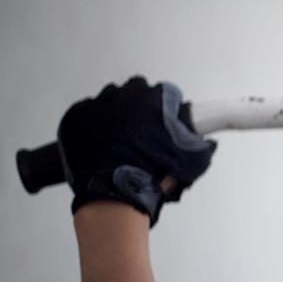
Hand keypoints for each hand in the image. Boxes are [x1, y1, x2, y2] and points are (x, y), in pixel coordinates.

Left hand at [57, 75, 217, 227]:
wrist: (113, 192)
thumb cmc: (151, 175)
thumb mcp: (189, 163)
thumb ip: (201, 147)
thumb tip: (207, 142)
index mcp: (153, 100)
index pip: (163, 91)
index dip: (164, 106)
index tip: (162, 120)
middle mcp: (125, 96)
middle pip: (134, 89)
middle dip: (138, 104)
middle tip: (140, 129)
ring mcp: (98, 105)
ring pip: (109, 99)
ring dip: (115, 112)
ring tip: (118, 137)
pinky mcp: (76, 117)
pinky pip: (86, 112)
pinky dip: (92, 123)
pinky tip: (99, 142)